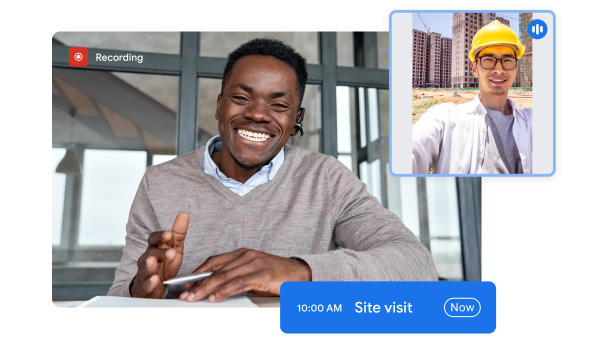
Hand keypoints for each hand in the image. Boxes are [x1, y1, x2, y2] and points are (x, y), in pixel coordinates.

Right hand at [131, 212, 188, 297]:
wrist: (153, 287)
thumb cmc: (164, 264)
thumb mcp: (174, 247)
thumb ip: (178, 233)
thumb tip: (184, 214)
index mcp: (155, 248)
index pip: (154, 239)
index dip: (161, 236)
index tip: (170, 234)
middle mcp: (147, 258)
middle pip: (151, 253)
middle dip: (161, 252)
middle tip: (172, 252)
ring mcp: (144, 272)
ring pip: (145, 268)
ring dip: (150, 265)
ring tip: (153, 262)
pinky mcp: (144, 286)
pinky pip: (145, 284)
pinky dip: (149, 282)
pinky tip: (154, 280)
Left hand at [179, 248, 311, 302]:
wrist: (301, 275)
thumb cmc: (276, 276)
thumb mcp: (252, 275)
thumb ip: (235, 279)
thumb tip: (215, 289)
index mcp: (242, 254)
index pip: (214, 261)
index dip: (198, 272)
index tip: (185, 283)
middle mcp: (246, 256)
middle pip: (216, 269)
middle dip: (198, 283)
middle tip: (185, 294)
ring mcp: (254, 263)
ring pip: (224, 276)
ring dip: (207, 288)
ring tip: (195, 297)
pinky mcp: (262, 273)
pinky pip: (239, 282)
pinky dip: (225, 291)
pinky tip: (215, 297)